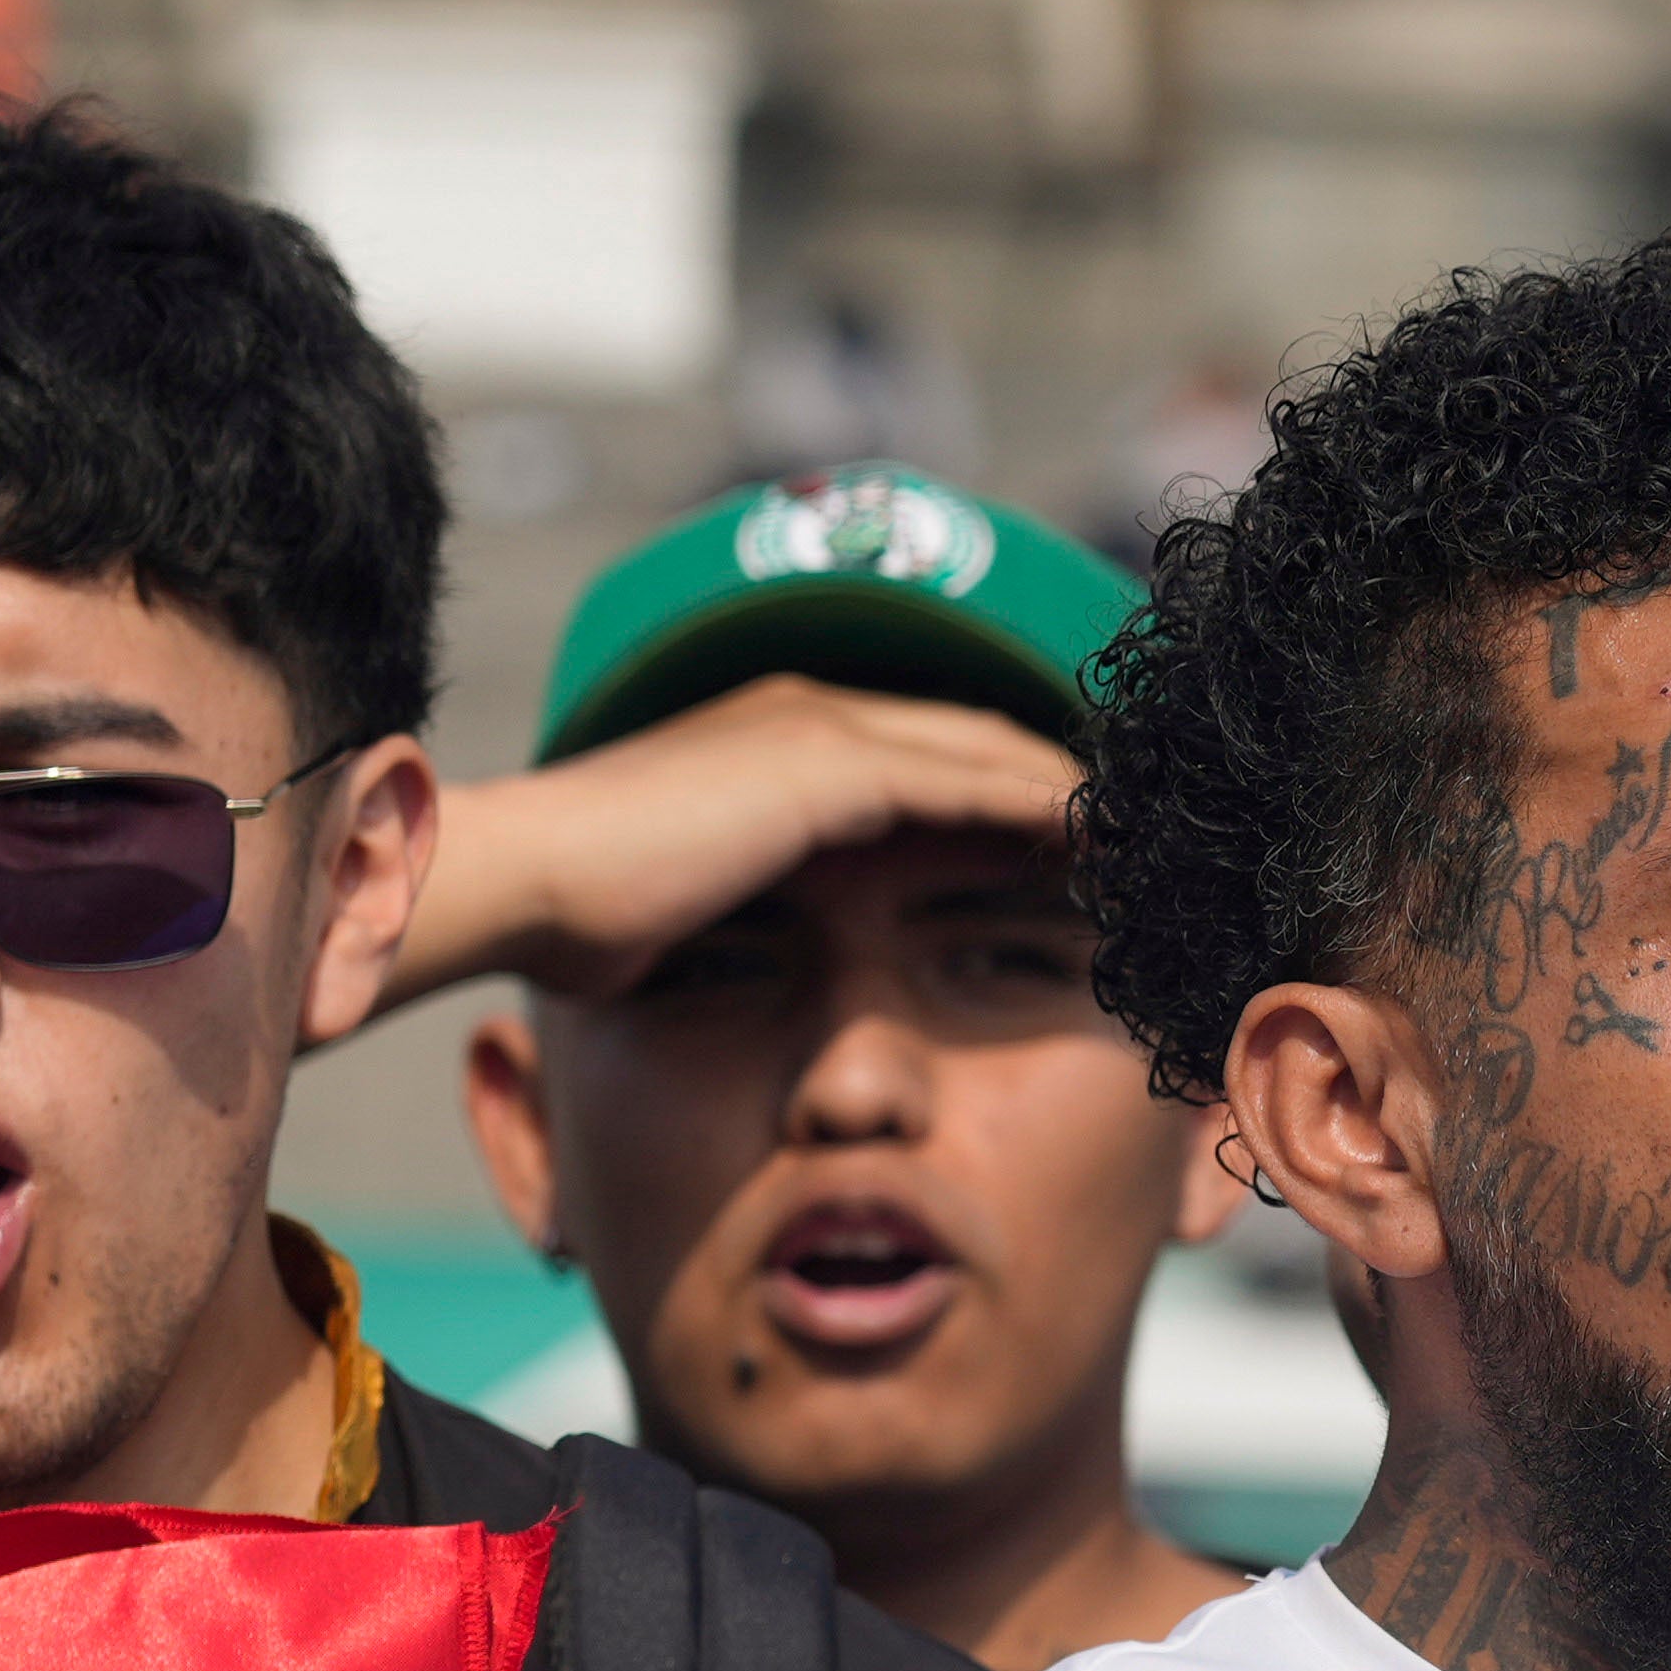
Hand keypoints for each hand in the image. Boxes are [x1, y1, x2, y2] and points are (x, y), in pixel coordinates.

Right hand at [380, 674, 1086, 1024]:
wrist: (526, 879)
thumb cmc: (579, 917)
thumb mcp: (692, 905)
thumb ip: (753, 906)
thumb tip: (763, 959)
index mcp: (779, 740)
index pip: (929, 754)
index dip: (1005, 791)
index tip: (1074, 844)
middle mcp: (811, 711)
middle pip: (976, 737)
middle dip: (1060, 781)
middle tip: (1142, 834)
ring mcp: (822, 729)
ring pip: (990, 751)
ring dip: (1071, 793)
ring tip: (1145, 843)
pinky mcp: (832, 767)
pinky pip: (971, 781)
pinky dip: (1041, 807)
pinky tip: (1099, 845)